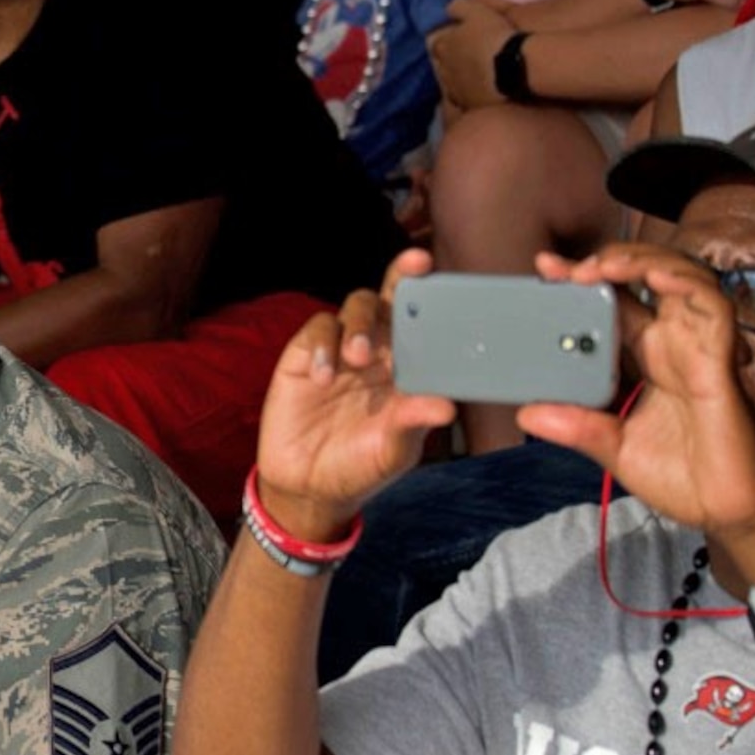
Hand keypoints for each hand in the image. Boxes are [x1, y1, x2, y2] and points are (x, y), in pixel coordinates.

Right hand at [254, 248, 457, 540]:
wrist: (308, 488)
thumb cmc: (361, 467)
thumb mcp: (392, 451)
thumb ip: (413, 423)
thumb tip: (446, 407)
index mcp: (407, 368)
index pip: (425, 322)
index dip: (436, 295)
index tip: (451, 277)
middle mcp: (377, 351)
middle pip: (390, 299)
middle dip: (402, 276)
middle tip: (415, 265)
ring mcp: (339, 351)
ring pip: (354, 308)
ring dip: (360, 324)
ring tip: (357, 357)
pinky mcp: (303, 358)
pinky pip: (316, 333)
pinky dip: (321, 348)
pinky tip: (322, 379)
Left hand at [426, 0, 516, 109]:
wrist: (513, 68)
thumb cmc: (494, 36)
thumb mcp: (476, 11)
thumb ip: (459, 6)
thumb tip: (449, 8)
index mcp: (443, 47)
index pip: (437, 43)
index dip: (448, 40)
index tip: (461, 39)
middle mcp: (443, 70)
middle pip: (442, 65)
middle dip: (451, 61)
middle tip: (470, 57)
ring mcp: (455, 90)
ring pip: (451, 84)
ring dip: (460, 79)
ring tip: (477, 74)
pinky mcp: (469, 105)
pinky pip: (465, 100)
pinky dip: (471, 93)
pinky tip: (482, 90)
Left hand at [522, 246, 754, 574]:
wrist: (724, 508)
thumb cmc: (680, 474)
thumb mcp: (613, 448)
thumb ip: (576, 428)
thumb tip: (527, 415)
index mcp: (646, 355)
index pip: (613, 300)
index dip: (584, 278)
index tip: (545, 268)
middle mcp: (673, 343)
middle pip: (647, 277)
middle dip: (609, 261)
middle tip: (569, 269)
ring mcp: (698, 348)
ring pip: (681, 279)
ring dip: (643, 263)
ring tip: (605, 265)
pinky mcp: (720, 364)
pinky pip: (713, 311)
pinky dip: (687, 287)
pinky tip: (658, 278)